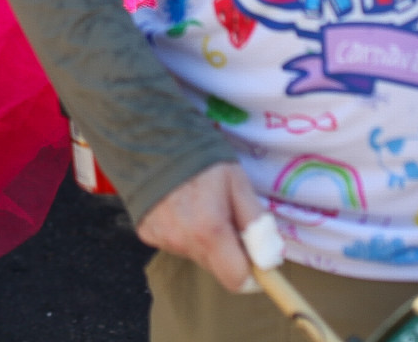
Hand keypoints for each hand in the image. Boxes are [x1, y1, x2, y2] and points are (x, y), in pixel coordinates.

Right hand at [136, 160, 268, 292]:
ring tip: (201, 206)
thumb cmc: (200, 158)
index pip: (236, 279)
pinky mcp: (147, 234)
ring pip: (197, 255)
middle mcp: (183, 242)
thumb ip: (256, 222)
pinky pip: (176, 244)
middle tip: (227, 217)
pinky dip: (184, 232)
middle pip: (217, 267)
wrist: (150, 138)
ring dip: (206, 241)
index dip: (252, 272)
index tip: (255, 255)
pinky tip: (180, 207)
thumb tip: (270, 257)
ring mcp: (162, 239)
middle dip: (229, 251)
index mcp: (209, 231)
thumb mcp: (237, 181)